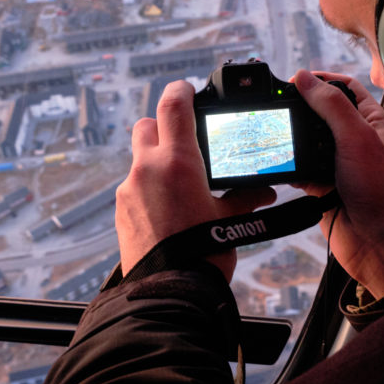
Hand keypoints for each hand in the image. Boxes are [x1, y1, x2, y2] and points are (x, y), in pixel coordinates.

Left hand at [115, 80, 276, 281]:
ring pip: (138, 159)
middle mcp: (147, 169)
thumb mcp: (231, 221)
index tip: (188, 90)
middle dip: (162, 127)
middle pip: (146, 125)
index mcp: (177, 161)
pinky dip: (147, 189)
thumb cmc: (204, 255)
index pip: (173, 104)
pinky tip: (166, 210)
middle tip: (183, 141)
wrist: (171, 293)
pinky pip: (132, 187)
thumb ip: (245, 197)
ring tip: (179, 184)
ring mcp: (129, 190)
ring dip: (155, 161)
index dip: (181, 90)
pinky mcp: (120, 211)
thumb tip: (263, 192)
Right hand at [292, 70, 383, 298]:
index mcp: (372, 123)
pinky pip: (299, 169)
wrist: (377, 244)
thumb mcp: (357, 139)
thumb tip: (304, 78)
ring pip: (307, 141)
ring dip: (294, 138)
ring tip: (277, 132)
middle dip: (301, 109)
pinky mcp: (322, 185)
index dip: (322, 80)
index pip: (345, 89)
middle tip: (279, 105)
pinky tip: (284, 164)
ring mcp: (338, 163)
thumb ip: (330, 106)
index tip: (296, 79)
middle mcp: (355, 140)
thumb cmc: (382, 192)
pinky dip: (290, 166)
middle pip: (321, 113)